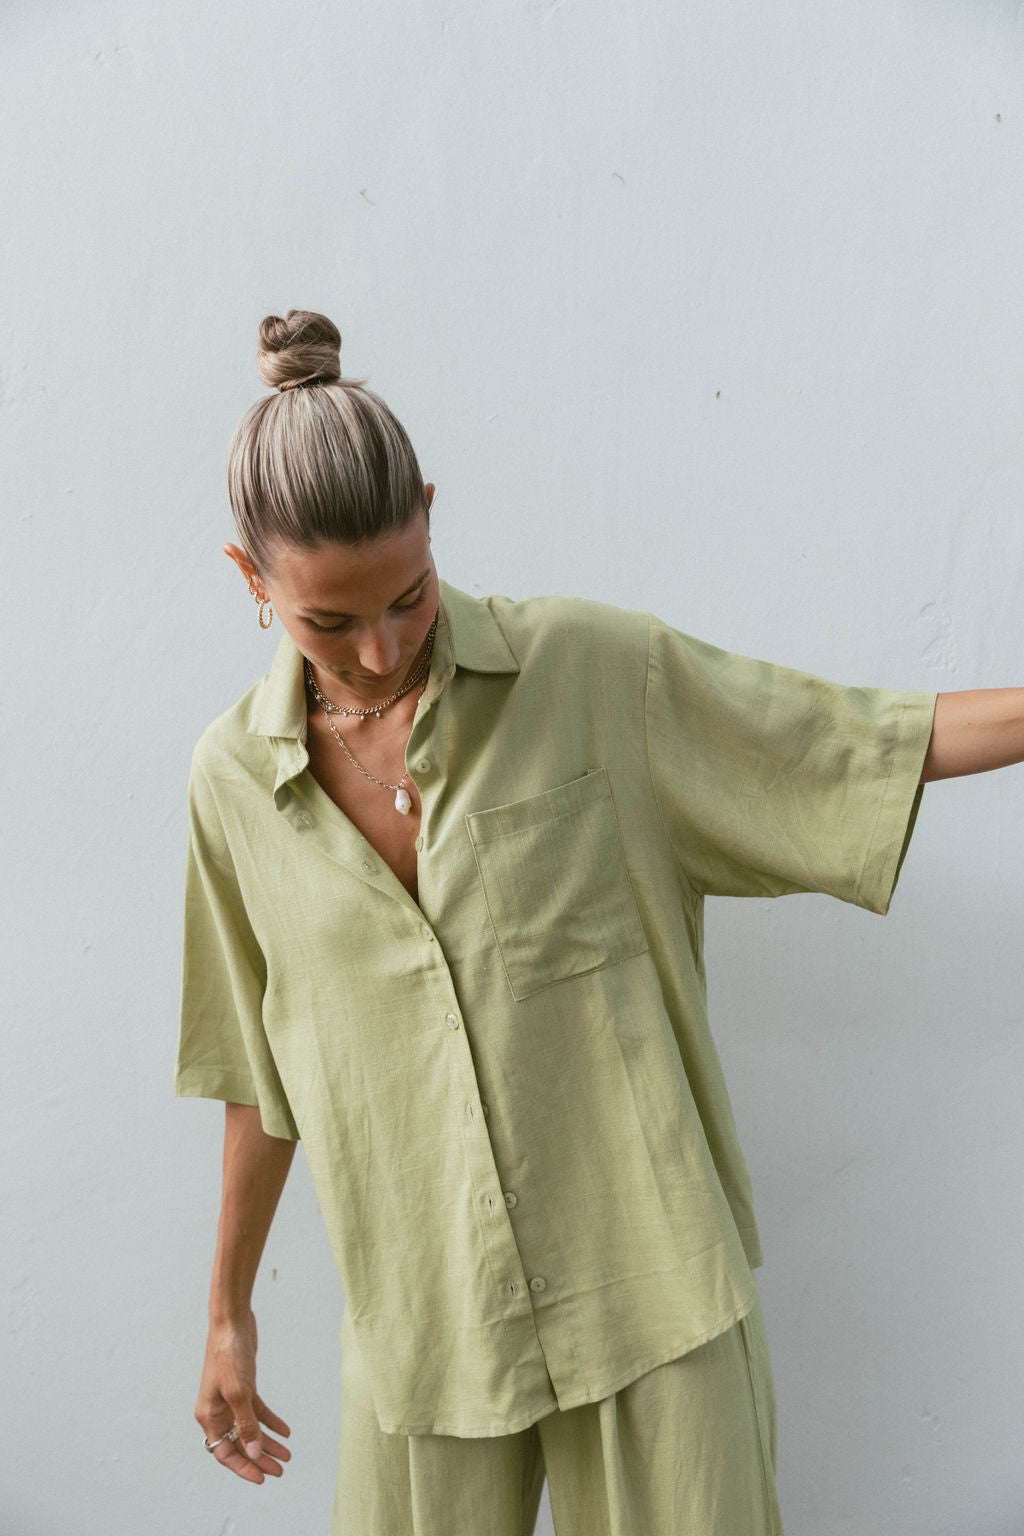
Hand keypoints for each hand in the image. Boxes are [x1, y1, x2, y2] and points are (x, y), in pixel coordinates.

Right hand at [195, 1309, 291, 1483]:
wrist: (232, 1322)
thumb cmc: (228, 1355)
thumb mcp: (239, 1393)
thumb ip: (247, 1425)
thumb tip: (254, 1453)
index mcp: (208, 1416)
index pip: (224, 1452)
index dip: (243, 1467)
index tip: (262, 1478)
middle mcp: (217, 1411)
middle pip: (239, 1443)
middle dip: (259, 1459)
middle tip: (280, 1470)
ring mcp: (231, 1399)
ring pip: (250, 1429)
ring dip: (267, 1443)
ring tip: (287, 1455)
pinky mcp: (243, 1387)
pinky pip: (257, 1411)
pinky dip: (271, 1421)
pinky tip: (286, 1431)